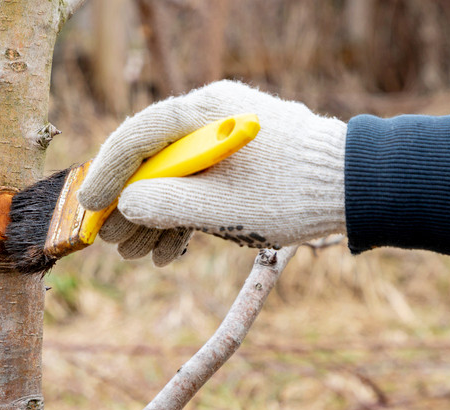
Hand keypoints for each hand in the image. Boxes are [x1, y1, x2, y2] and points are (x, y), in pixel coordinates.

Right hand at [78, 80, 346, 265]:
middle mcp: (213, 117)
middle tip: (114, 243)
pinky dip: (185, 216)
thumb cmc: (295, 192)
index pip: (139, 136)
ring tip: (140, 257)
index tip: (89, 207)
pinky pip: (202, 185)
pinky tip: (170, 251)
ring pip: (177, 177)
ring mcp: (228, 139)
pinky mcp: (242, 161)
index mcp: (207, 112)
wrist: (359, 189)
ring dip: (157, 218)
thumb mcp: (222, 206)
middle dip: (132, 206)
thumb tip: (126, 204)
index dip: (107, 173)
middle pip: (154, 159)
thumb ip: (166, 203)